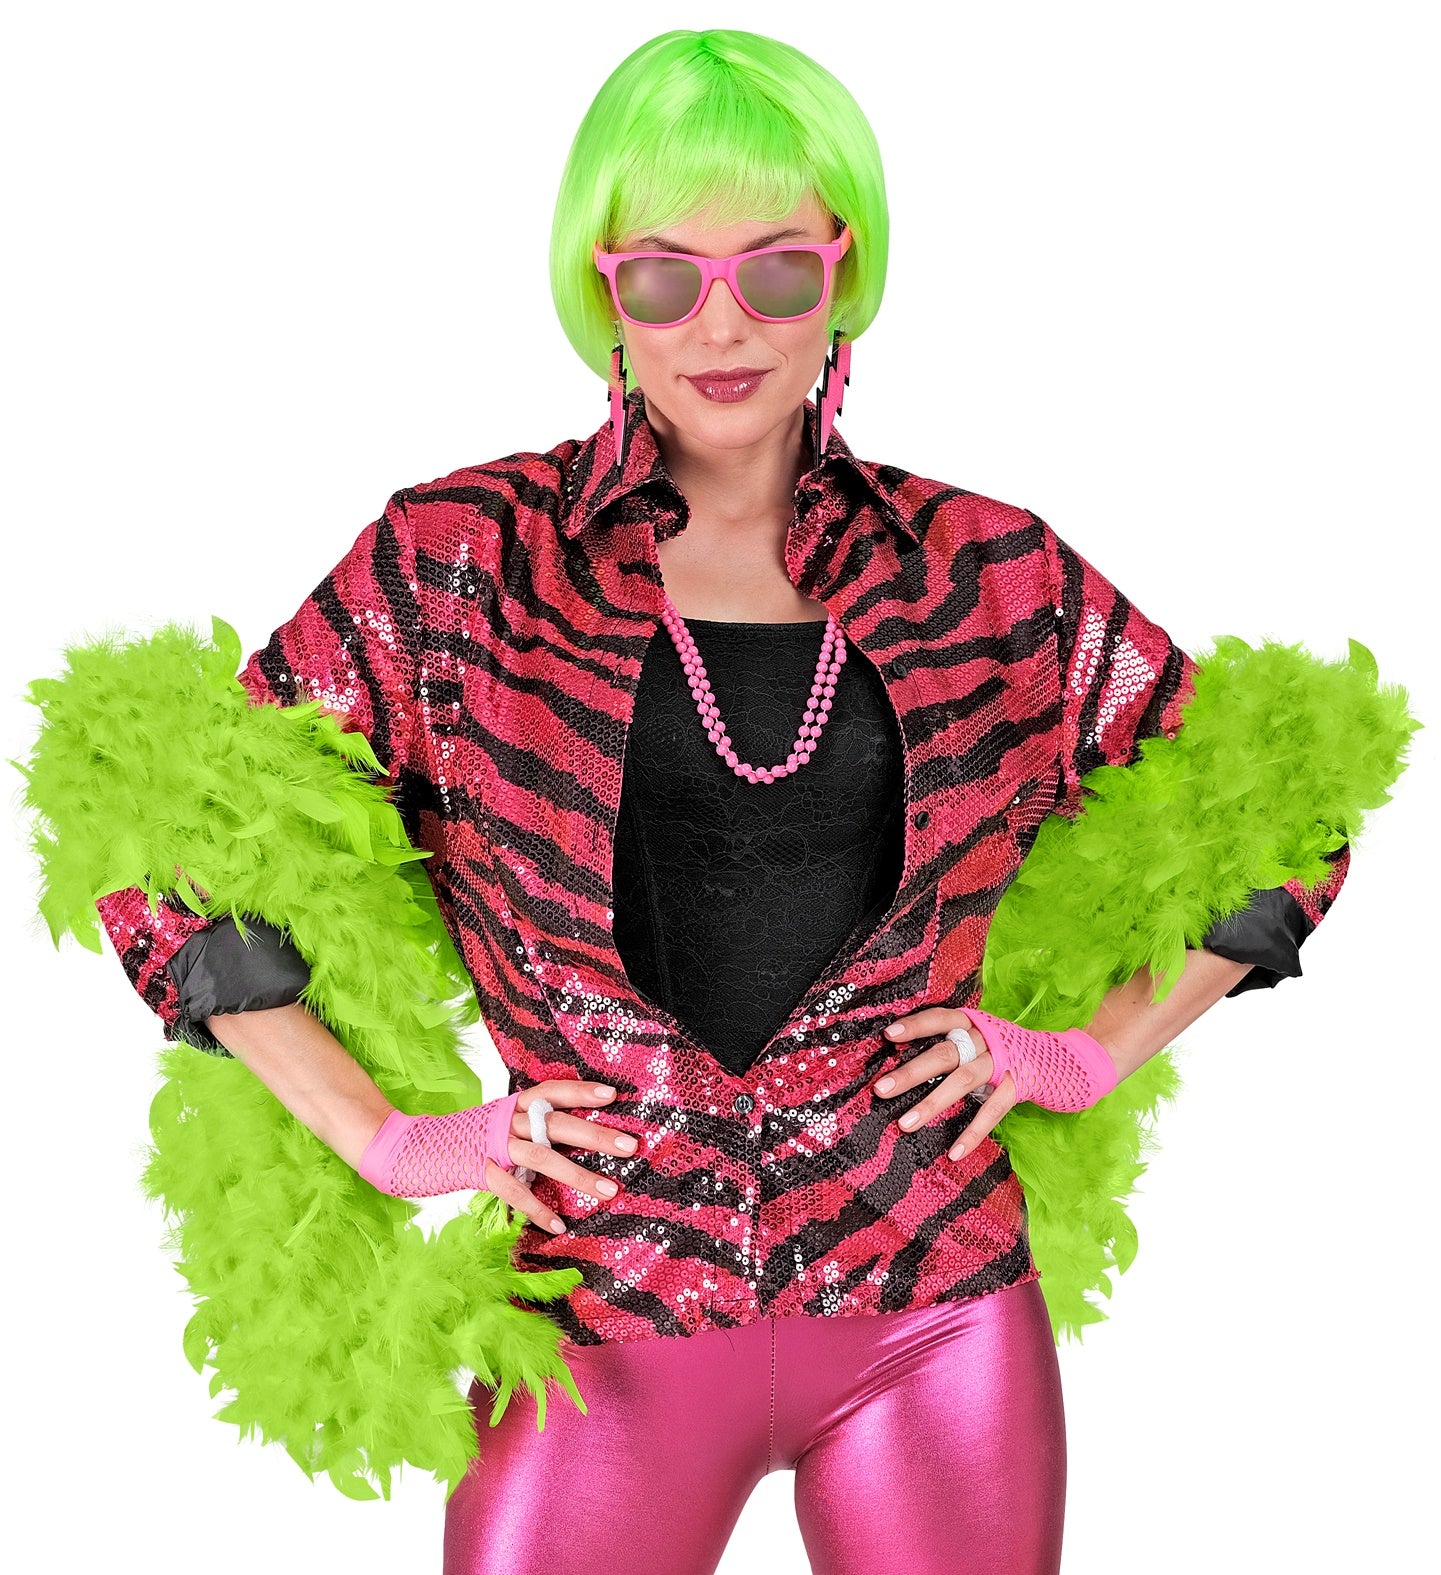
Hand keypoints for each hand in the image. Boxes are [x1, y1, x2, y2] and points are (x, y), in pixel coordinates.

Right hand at [488, 1080, 639, 1236]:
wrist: (428, 1147)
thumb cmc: (479, 1134)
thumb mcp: (506, 1119)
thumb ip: (536, 1123)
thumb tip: (584, 1131)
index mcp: (516, 1104)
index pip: (552, 1091)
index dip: (580, 1091)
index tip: (612, 1095)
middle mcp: (508, 1120)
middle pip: (555, 1124)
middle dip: (595, 1135)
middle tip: (630, 1146)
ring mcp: (495, 1146)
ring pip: (541, 1158)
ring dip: (578, 1175)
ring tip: (610, 1191)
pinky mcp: (483, 1173)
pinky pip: (514, 1193)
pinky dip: (537, 1210)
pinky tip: (559, 1226)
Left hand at [874, 1006, 1118, 1159]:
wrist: (1066, 1059)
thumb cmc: (1010, 1051)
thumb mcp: (982, 1040)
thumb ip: (954, 1048)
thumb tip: (908, 1068)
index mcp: (975, 1023)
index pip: (941, 1018)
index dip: (915, 1025)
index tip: (888, 1035)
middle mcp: (988, 1038)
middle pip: (945, 1052)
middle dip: (911, 1071)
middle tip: (880, 1089)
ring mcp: (1005, 1061)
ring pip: (964, 1081)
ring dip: (932, 1103)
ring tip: (905, 1123)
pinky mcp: (1021, 1085)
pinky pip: (993, 1110)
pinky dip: (972, 1132)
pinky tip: (954, 1152)